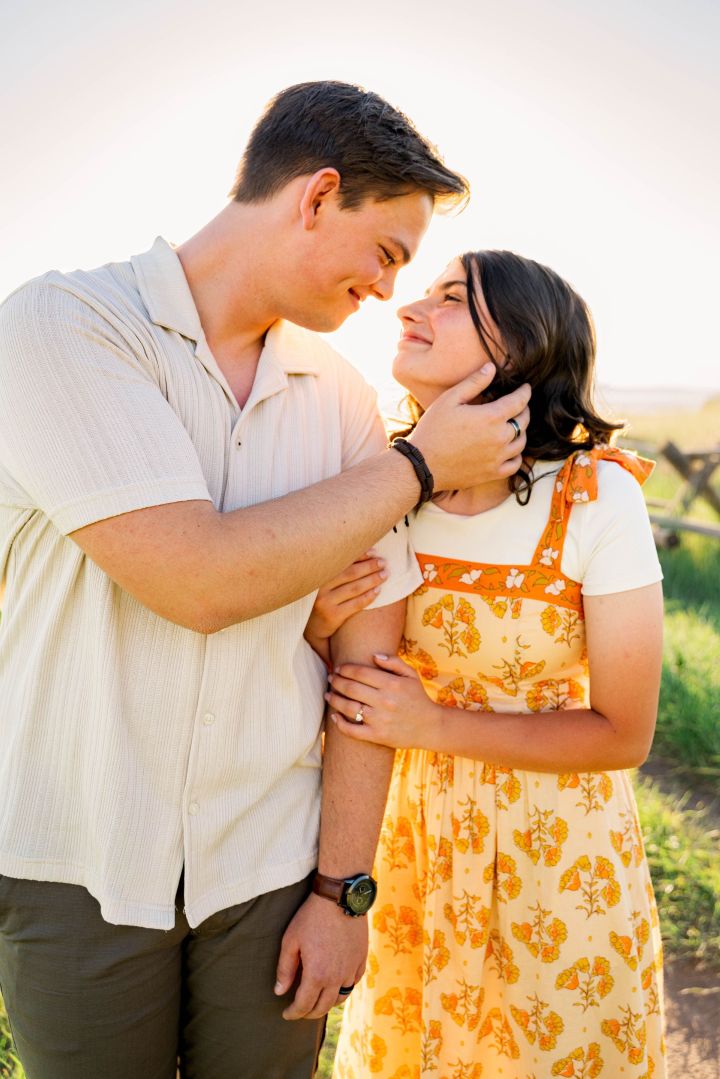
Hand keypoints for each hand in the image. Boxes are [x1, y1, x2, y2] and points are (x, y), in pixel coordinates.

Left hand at [274, 892, 367, 1019]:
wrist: (340, 897)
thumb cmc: (312, 917)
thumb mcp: (291, 940)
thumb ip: (285, 969)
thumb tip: (280, 992)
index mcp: (317, 975)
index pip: (304, 1005)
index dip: (293, 1013)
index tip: (286, 1014)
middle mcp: (336, 977)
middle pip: (323, 1007)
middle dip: (309, 1013)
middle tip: (299, 1011)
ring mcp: (351, 969)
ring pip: (340, 998)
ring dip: (327, 1003)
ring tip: (317, 1000)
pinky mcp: (361, 960)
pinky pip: (353, 983)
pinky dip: (343, 989)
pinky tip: (336, 985)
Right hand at [306, 553, 387, 643]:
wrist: (313, 627)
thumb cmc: (324, 599)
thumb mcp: (325, 583)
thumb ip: (338, 570)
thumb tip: (365, 552)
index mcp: (318, 574)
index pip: (342, 561)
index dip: (359, 555)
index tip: (374, 552)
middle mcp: (320, 587)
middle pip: (350, 573)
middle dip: (369, 566)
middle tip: (383, 562)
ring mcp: (325, 602)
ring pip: (355, 588)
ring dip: (372, 580)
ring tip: (385, 574)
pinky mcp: (332, 615)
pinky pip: (356, 604)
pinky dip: (369, 596)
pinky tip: (378, 590)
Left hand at [325, 653, 440, 749]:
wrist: (430, 727)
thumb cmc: (418, 698)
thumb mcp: (411, 675)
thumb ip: (394, 662)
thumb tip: (373, 655)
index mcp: (392, 684)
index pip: (360, 672)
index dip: (345, 669)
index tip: (339, 668)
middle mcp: (384, 701)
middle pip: (351, 688)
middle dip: (336, 681)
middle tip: (330, 679)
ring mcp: (380, 719)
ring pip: (348, 707)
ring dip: (334, 699)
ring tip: (328, 695)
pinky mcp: (377, 735)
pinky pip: (352, 730)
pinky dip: (339, 724)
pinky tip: (334, 716)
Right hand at [410, 362, 530, 490]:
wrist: (423, 465)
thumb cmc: (433, 429)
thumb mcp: (450, 399)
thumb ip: (473, 382)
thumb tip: (491, 367)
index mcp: (491, 417)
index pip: (519, 401)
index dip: (525, 392)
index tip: (526, 388)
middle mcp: (500, 438)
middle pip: (524, 421)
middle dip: (524, 410)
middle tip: (520, 405)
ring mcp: (498, 458)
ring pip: (521, 442)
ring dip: (522, 431)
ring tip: (515, 425)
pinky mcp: (492, 473)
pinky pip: (515, 464)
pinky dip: (517, 455)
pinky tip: (510, 450)